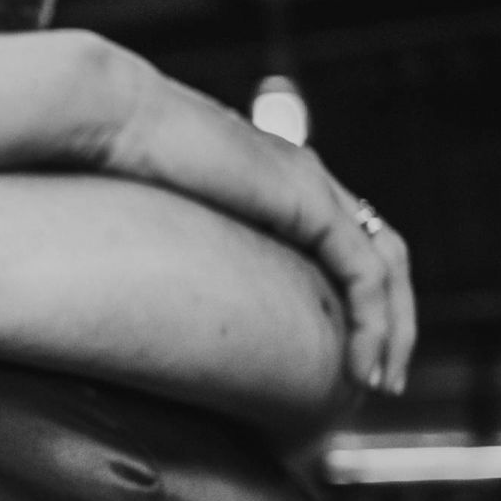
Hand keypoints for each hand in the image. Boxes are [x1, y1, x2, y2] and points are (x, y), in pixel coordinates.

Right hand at [84, 41, 413, 393]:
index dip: (353, 299)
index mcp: (273, 179)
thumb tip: (140, 289)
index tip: (341, 356)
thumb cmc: (107, 162)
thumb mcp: (156, 217)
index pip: (342, 241)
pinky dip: (373, 324)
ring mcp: (310, 186)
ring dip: (393, 330)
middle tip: (380, 381)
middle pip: (381, 253)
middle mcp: (305, 178)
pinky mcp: (306, 202)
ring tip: (380, 384)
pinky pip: (365, 273)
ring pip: (386, 266)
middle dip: (390, 322)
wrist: (110, 117)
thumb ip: (175, 244)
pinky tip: (361, 368)